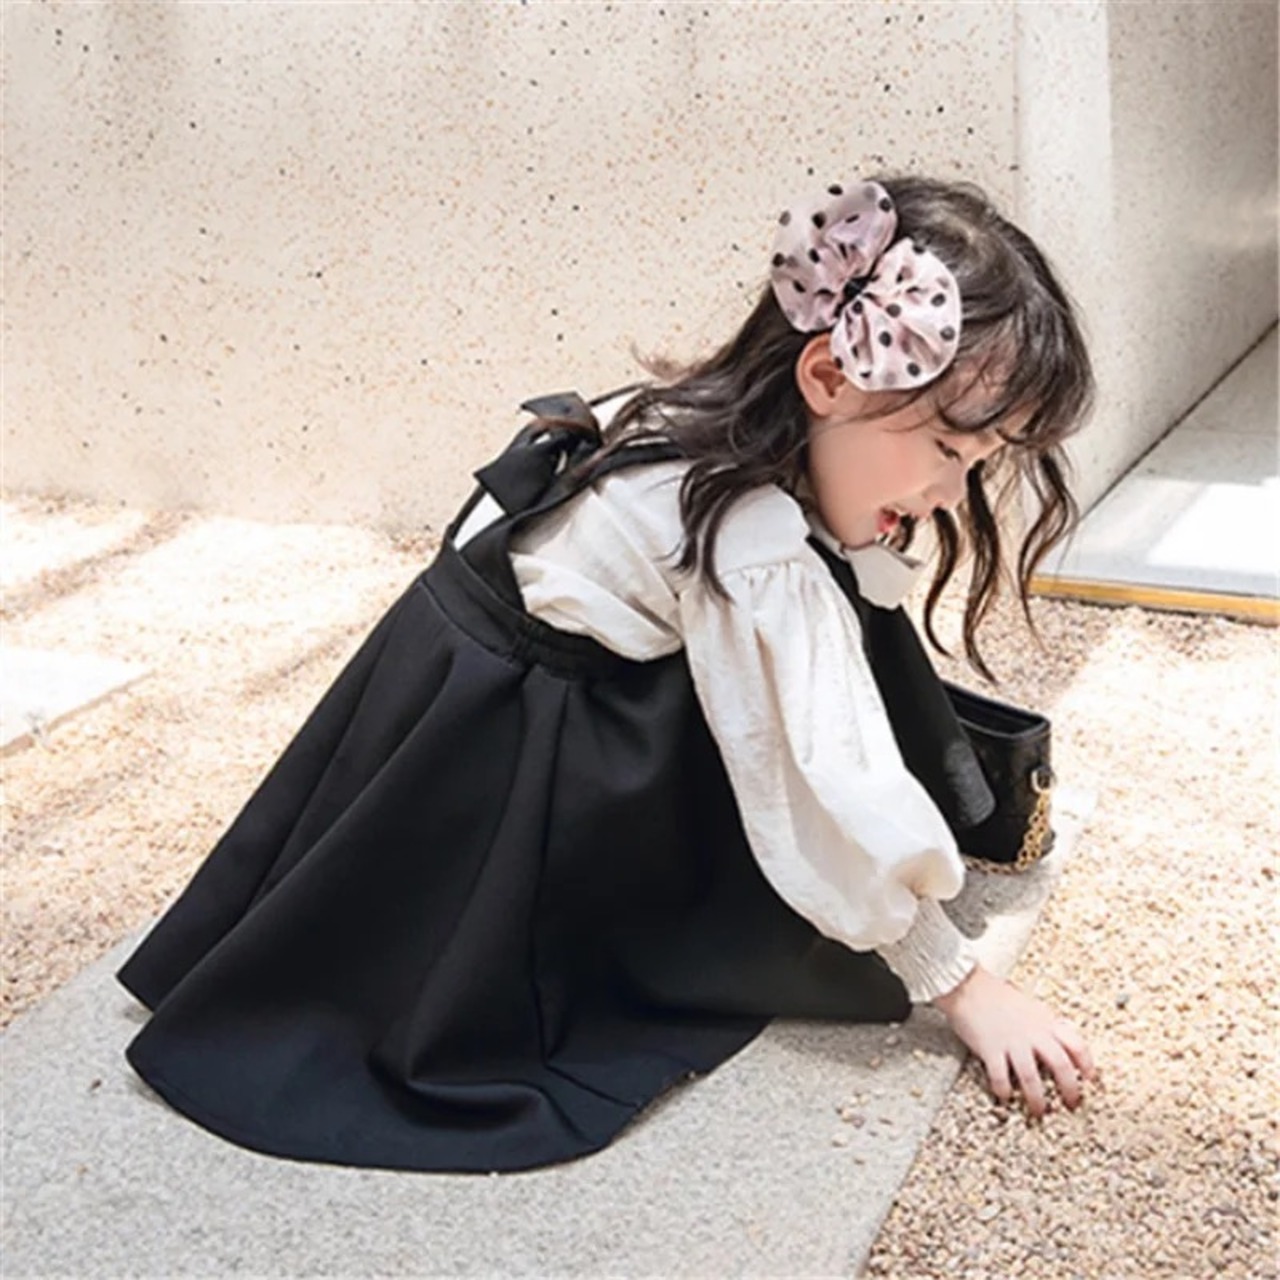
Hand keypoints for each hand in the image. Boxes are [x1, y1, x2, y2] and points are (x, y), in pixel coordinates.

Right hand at [932, 964, 1096, 1117]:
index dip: (1087, 1064)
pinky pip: (1000, 1076)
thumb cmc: (996, 995)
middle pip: (1060, 1065)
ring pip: (1031, 1077)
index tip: (1090, 1079)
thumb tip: (1057, 1040)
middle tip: (1071, 1104)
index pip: (1076, 1044)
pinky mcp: (990, 1049)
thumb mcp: (1030, 1006)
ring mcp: (1011, 1042)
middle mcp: (1033, 1033)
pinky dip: (1004, 1090)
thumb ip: (1045, 1025)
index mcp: (1045, 1022)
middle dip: (1069, 1089)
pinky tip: (1005, 1096)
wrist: (968, 986)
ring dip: (1037, 1099)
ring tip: (1038, 1111)